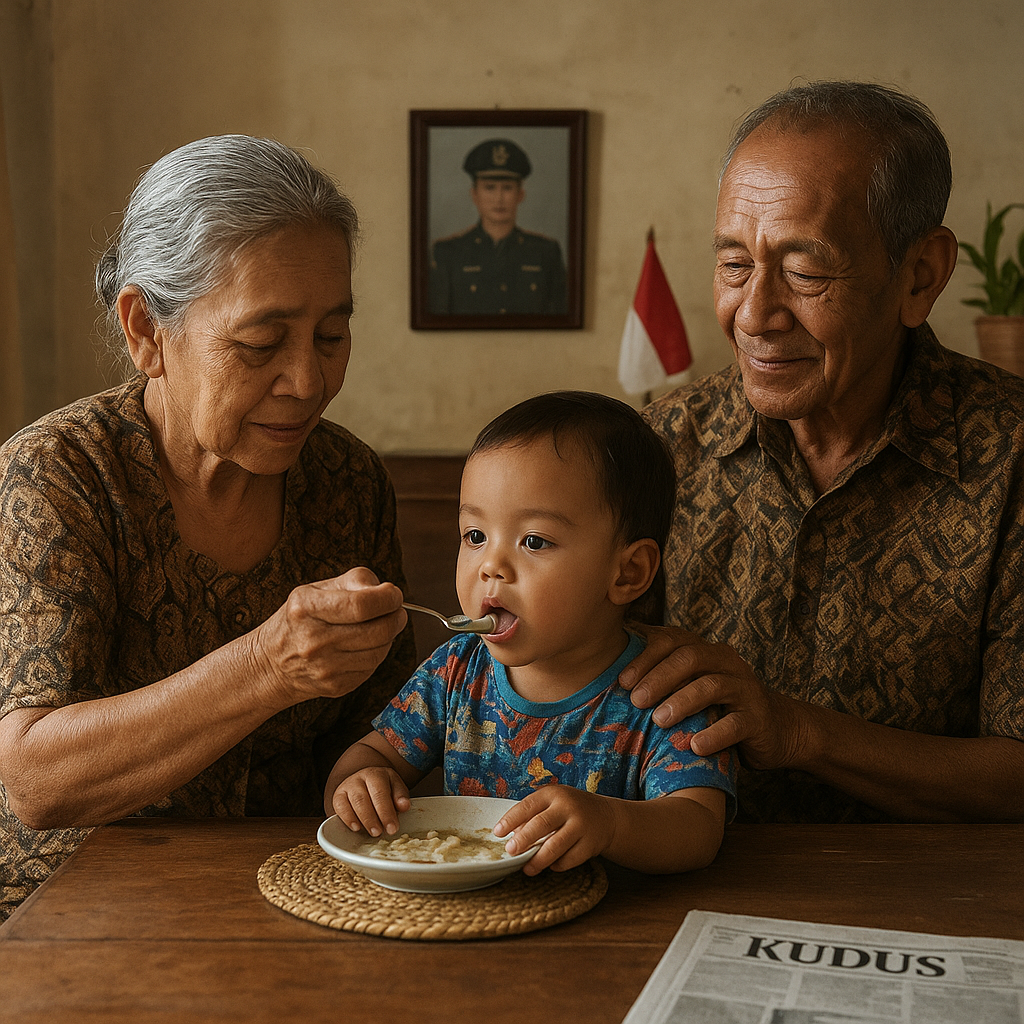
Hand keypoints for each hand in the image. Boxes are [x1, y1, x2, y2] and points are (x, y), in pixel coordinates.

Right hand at [248, 567, 406, 706]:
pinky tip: (364, 645)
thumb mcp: (318, 589)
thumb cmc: (301, 619)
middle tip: (395, 610)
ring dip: (389, 636)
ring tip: (379, 626)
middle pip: (379, 630)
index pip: (361, 604)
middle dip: (395, 616)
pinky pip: (372, 667)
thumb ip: (355, 581)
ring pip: (380, 650)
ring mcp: (325, 667)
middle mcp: (313, 640)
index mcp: (306, 608)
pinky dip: (376, 653)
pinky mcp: (336, 685)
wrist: (272, 663)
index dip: (387, 598)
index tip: (393, 594)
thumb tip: (387, 592)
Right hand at [331, 766, 410, 836]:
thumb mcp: (395, 787)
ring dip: (364, 820)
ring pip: (353, 802)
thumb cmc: (383, 788)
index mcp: (377, 774)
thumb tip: (404, 806)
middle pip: (365, 798)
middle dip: (374, 818)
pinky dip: (347, 818)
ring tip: (373, 832)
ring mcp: (347, 786)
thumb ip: (400, 796)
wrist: (367, 780)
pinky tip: (356, 828)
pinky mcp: (338, 795)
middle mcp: (360, 778)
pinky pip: (339, 807)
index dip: (386, 811)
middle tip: (381, 833)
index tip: (392, 828)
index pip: (381, 792)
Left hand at [494, 785, 615, 874]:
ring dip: (538, 859)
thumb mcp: (552, 803)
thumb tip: (512, 835)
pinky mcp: (590, 844)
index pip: (528, 806)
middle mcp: (568, 807)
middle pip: (541, 824)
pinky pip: (569, 859)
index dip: (511, 819)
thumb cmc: (570, 809)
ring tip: (527, 868)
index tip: (498, 832)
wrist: (605, 816)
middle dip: (524, 840)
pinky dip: (558, 865)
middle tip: (510, 851)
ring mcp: (581, 826)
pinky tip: (552, 865)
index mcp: (553, 794)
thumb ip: (532, 815)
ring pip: (556, 846)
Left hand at [619, 623, 806, 770]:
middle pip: (690, 658)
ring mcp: (744, 688)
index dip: (646, 656)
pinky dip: (714, 734)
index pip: (672, 640)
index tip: (622, 680)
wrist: (773, 728)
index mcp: (704, 650)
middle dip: (659, 678)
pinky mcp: (758, 718)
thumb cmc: (717, 706)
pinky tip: (694, 747)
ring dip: (682, 702)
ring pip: (712, 686)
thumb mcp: (690, 685)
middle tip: (635, 700)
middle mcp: (726, 662)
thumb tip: (608, 662)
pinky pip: (736, 724)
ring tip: (659, 720)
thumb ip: (660, 672)